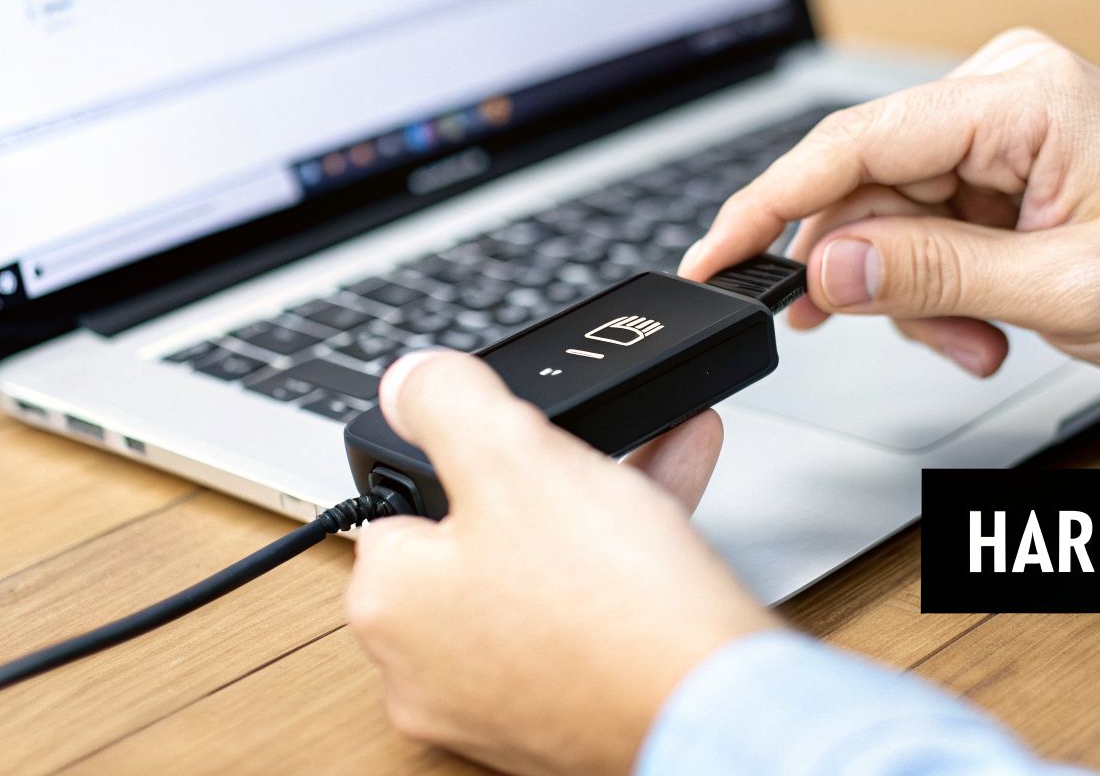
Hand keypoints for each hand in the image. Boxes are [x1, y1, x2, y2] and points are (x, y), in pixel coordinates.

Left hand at [345, 350, 778, 775]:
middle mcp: (423, 666)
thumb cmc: (612, 601)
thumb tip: (407, 382)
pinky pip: (576, 624)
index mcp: (389, 603)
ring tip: (655, 470)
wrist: (710, 705)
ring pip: (536, 577)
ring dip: (592, 517)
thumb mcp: (514, 452)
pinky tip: (666, 527)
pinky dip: (614, 575)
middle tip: (593, 455)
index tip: (519, 443)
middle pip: (479, 538)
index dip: (468, 457)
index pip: (405, 498)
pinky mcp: (559, 718)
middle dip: (548, 483)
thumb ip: (446, 401)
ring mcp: (493, 702)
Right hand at [682, 29, 1099, 383]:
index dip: (771, 205)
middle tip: (908, 342)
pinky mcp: (1014, 152)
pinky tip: (988, 322)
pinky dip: (945, 280)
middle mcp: (1008, 86)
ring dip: (918, 290)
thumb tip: (831, 266)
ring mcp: (1011, 117)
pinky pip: (935, 216)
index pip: (856, 142)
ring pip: (896, 209)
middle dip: (876, 275)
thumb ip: (935, 277)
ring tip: (979, 343)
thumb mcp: (1066, 293)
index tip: (714, 257)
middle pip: (870, 182)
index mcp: (1024, 95)